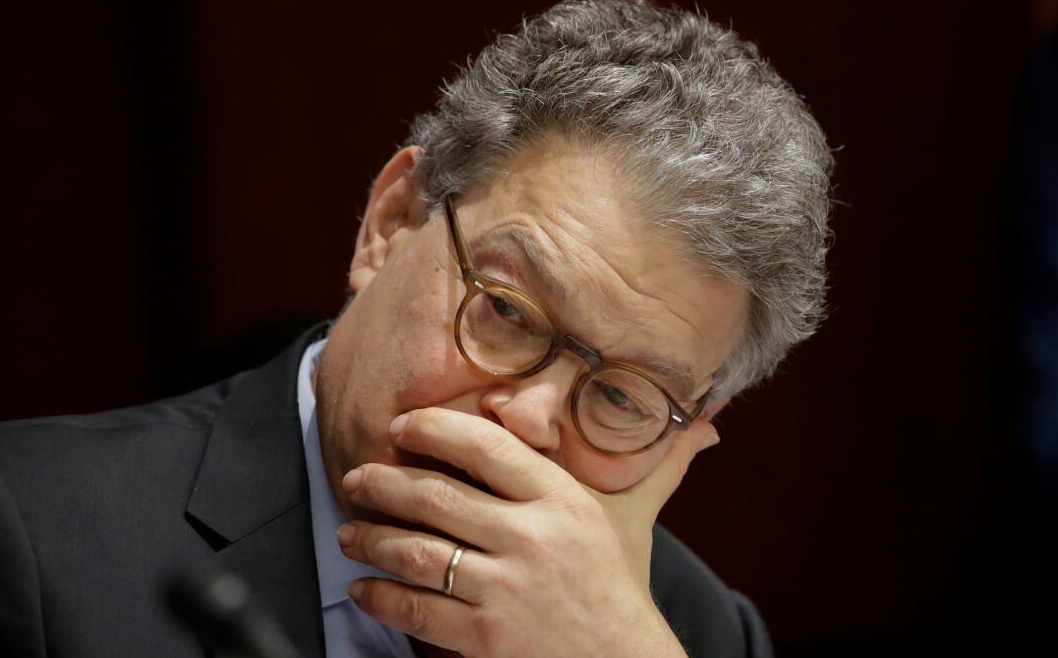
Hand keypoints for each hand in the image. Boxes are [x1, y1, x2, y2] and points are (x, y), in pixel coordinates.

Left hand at [335, 407, 717, 656]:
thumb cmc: (620, 589)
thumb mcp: (634, 521)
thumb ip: (657, 468)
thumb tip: (708, 422)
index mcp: (563, 500)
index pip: (486, 446)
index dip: (434, 429)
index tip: (401, 426)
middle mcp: (532, 538)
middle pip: (437, 494)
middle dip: (384, 482)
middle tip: (358, 477)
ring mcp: (505, 589)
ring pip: (415, 550)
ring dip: (370, 538)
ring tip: (349, 533)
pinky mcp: (484, 636)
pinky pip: (415, 607)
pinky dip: (380, 595)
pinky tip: (363, 586)